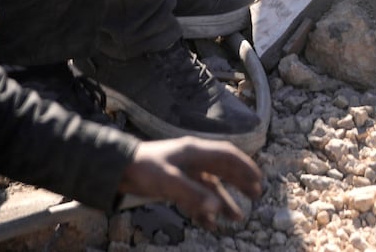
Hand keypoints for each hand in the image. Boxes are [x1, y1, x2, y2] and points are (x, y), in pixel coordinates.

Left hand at [119, 138, 262, 227]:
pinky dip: (204, 209)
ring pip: (210, 186)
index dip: (245, 167)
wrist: (117, 169)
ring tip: (237, 217)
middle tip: (256, 195)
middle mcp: (193, 159)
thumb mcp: (168, 181)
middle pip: (223, 170)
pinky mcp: (175, 183)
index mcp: (196, 151)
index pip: (228, 156)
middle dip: (240, 183)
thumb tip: (217, 208)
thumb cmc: (142, 169)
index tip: (258, 180)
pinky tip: (210, 223)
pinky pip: (196, 196)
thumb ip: (193, 194)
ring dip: (224, 201)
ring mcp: (185, 171)